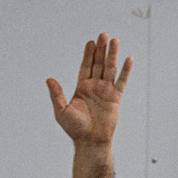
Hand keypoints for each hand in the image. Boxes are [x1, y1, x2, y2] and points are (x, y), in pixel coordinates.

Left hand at [48, 33, 126, 149]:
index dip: (88, 54)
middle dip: (101, 49)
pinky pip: (121, 82)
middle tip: (103, 35)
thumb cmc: (75, 129)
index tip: (90, 42)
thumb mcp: (61, 111)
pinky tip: (128, 59)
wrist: (90, 141)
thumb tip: (49, 79)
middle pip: (98, 64)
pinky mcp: (116, 98)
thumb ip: (57, 94)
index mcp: (82, 88)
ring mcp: (106, 91)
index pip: (86, 67)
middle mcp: (94, 87)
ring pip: (110, 69)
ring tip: (115, 40)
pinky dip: (125, 71)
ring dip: (112, 55)